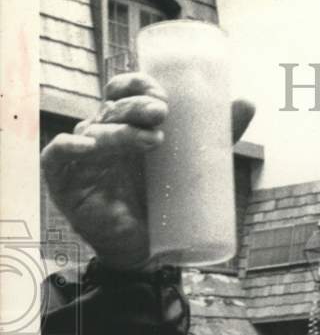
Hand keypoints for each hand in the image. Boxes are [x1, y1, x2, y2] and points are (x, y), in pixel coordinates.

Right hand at [41, 73, 254, 271]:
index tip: (162, 92)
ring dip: (120, 131)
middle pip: (112, 109)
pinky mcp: (63, 179)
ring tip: (154, 140)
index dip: (136, 84)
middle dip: (136, 106)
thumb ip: (215, 137)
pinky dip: (70, 147)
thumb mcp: (192, 167)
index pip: (123, 92)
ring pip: (93, 131)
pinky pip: (57, 155)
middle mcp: (101, 134)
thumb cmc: (163, 203)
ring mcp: (81, 156)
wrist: (146, 250)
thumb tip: (248, 102)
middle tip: (162, 111)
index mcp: (126, 125)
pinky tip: (87, 147)